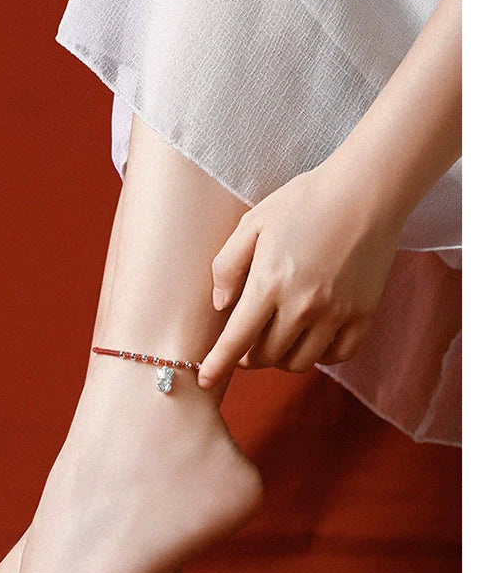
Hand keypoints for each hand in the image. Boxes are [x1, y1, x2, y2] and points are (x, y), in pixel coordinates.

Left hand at [197, 160, 400, 387]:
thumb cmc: (304, 202)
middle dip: (249, 356)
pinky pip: (337, 355)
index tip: (205, 381)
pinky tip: (312, 336)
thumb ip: (227, 266)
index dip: (217, 365)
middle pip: (266, 357)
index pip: (236, 340)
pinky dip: (320, 354)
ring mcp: (336, 313)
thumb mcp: (252, 223)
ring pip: (300, 362)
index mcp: (269, 283)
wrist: (366, 191)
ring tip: (278, 336)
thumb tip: (221, 307)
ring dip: (282, 358)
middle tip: (247, 341)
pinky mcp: (363, 315)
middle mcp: (302, 305)